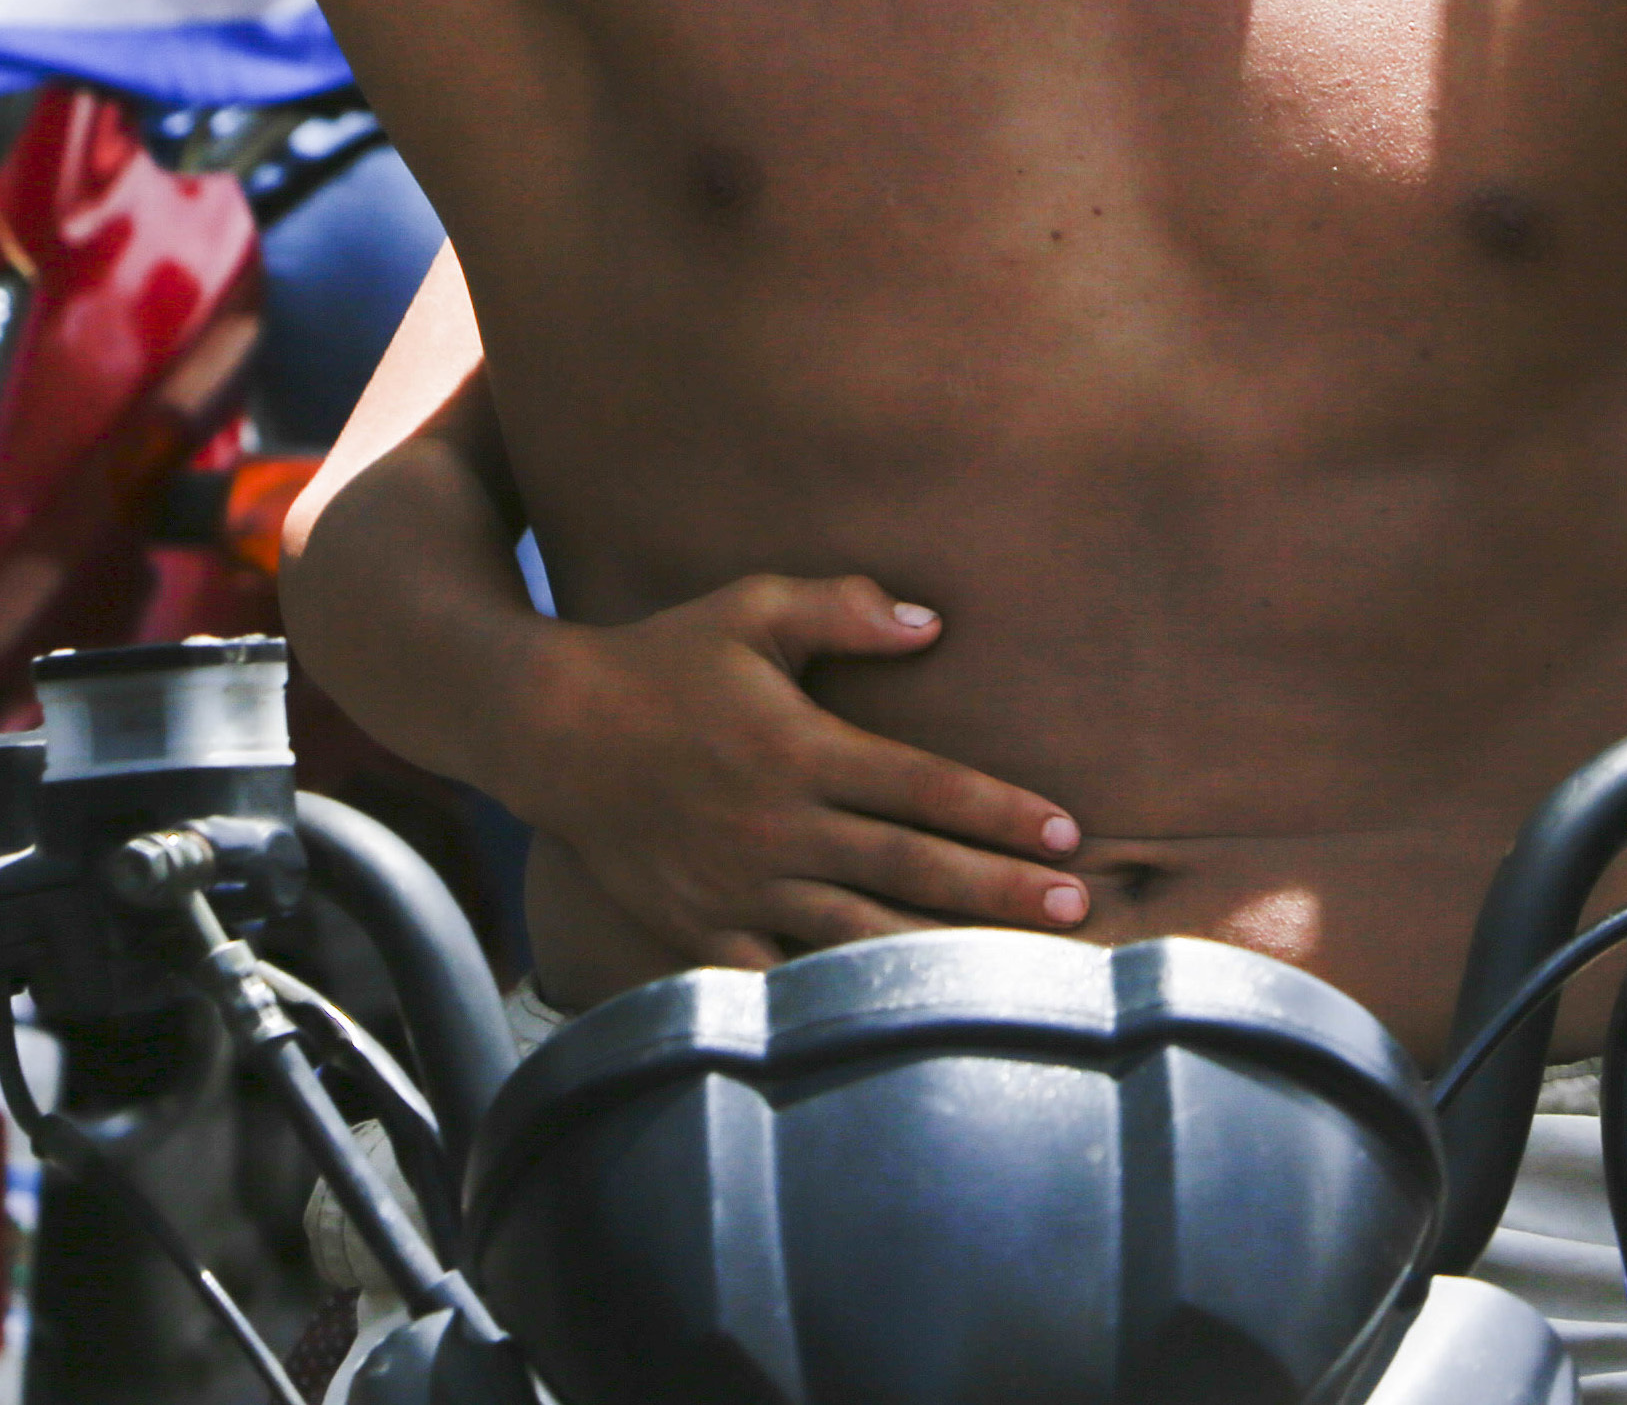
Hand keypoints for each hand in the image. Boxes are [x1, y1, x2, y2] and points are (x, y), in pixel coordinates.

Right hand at [498, 576, 1088, 968]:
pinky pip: (781, 974)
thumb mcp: (750, 608)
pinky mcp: (702, 926)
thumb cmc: (663, 659)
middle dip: (1000, 891)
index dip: (1001, 811)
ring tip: (1013, 975)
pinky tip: (895, 1018)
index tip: (1067, 833)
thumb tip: (932, 622)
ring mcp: (740, 884)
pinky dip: (837, 998)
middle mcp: (779, 823)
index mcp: (801, 747)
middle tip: (1074, 910)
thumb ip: (843, 610)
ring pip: (860, 931)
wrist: (552, 730)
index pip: (926, 786)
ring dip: (942, 952)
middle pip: (912, 866)